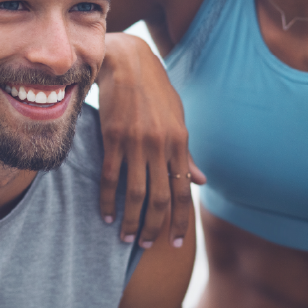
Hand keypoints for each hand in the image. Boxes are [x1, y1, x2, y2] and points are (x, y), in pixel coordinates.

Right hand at [96, 32, 204, 248]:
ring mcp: (137, 143)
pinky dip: (108, 201)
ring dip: (131, 221)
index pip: (184, 192)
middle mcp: (161, 146)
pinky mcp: (113, 138)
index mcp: (180, 142)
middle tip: (147, 245)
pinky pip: (111, 178)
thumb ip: (186, 154)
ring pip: (136, 194)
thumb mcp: (177, 120)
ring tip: (126, 238)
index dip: (181, 221)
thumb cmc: (155, 92)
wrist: (127, 62)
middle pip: (161, 199)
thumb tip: (201, 181)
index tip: (176, 242)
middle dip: (155, 228)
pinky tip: (106, 215)